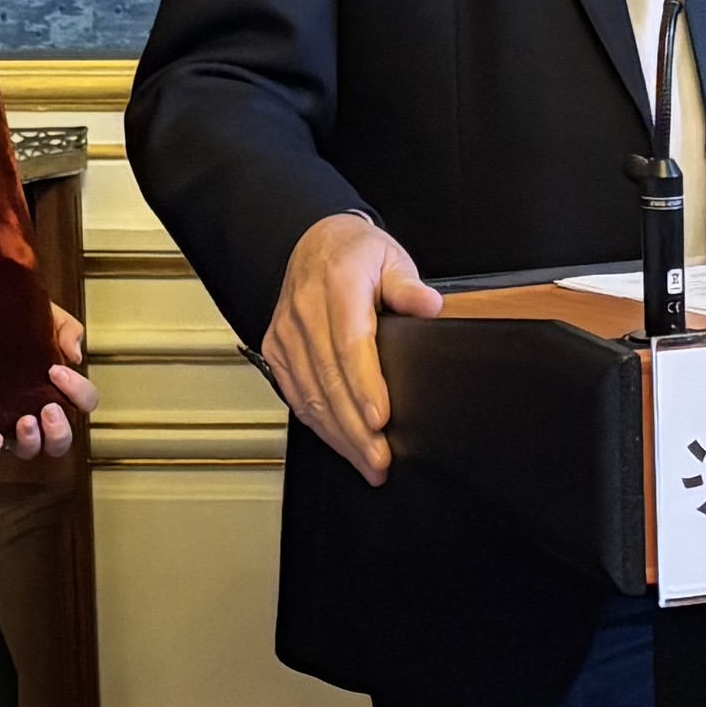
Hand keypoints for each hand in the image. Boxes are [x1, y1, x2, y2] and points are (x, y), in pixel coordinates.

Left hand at [0, 307, 94, 466]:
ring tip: (24, 421)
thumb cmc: (21, 324)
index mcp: (61, 390)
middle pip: (62, 440)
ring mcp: (14, 426)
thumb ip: (67, 330)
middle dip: (59, 430)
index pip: (85, 402)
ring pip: (31, 450)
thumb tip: (73, 355)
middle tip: (48, 408)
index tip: (55, 370)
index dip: (78, 391)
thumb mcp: (48, 318)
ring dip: (32, 441)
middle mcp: (41, 414)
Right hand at [259, 210, 437, 483]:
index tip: (380, 419)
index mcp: (337, 286)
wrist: (314, 243)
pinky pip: (295, 394)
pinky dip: (318, 424)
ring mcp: (287, 333)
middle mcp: (305, 312)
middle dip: (354, 427)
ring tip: (367, 463)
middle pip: (328, 379)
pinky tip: (340, 444)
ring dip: (338, 434)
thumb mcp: (391, 258)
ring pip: (309, 394)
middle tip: (379, 460)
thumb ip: (409, 285)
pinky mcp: (277, 349)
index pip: (349, 344)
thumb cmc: (356, 256)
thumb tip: (428, 306)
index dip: (364, 385)